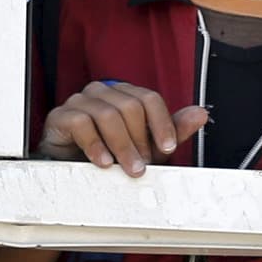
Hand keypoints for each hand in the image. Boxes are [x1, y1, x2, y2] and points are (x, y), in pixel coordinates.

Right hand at [38, 80, 208, 175]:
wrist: (71, 169)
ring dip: (122, 146)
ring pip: (108, 115)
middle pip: (130, 107)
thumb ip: (172, 130)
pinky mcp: (60, 116)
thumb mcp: (146, 146)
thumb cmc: (108, 153)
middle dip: (140, 141)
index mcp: (125, 94)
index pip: (149, 98)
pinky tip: (103, 162)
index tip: (168, 147)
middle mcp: (103, 92)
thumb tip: (201, 114)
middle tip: (143, 166)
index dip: (162, 123)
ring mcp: (80, 101)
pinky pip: (81, 123)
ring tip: (127, 168)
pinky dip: (95, 145)